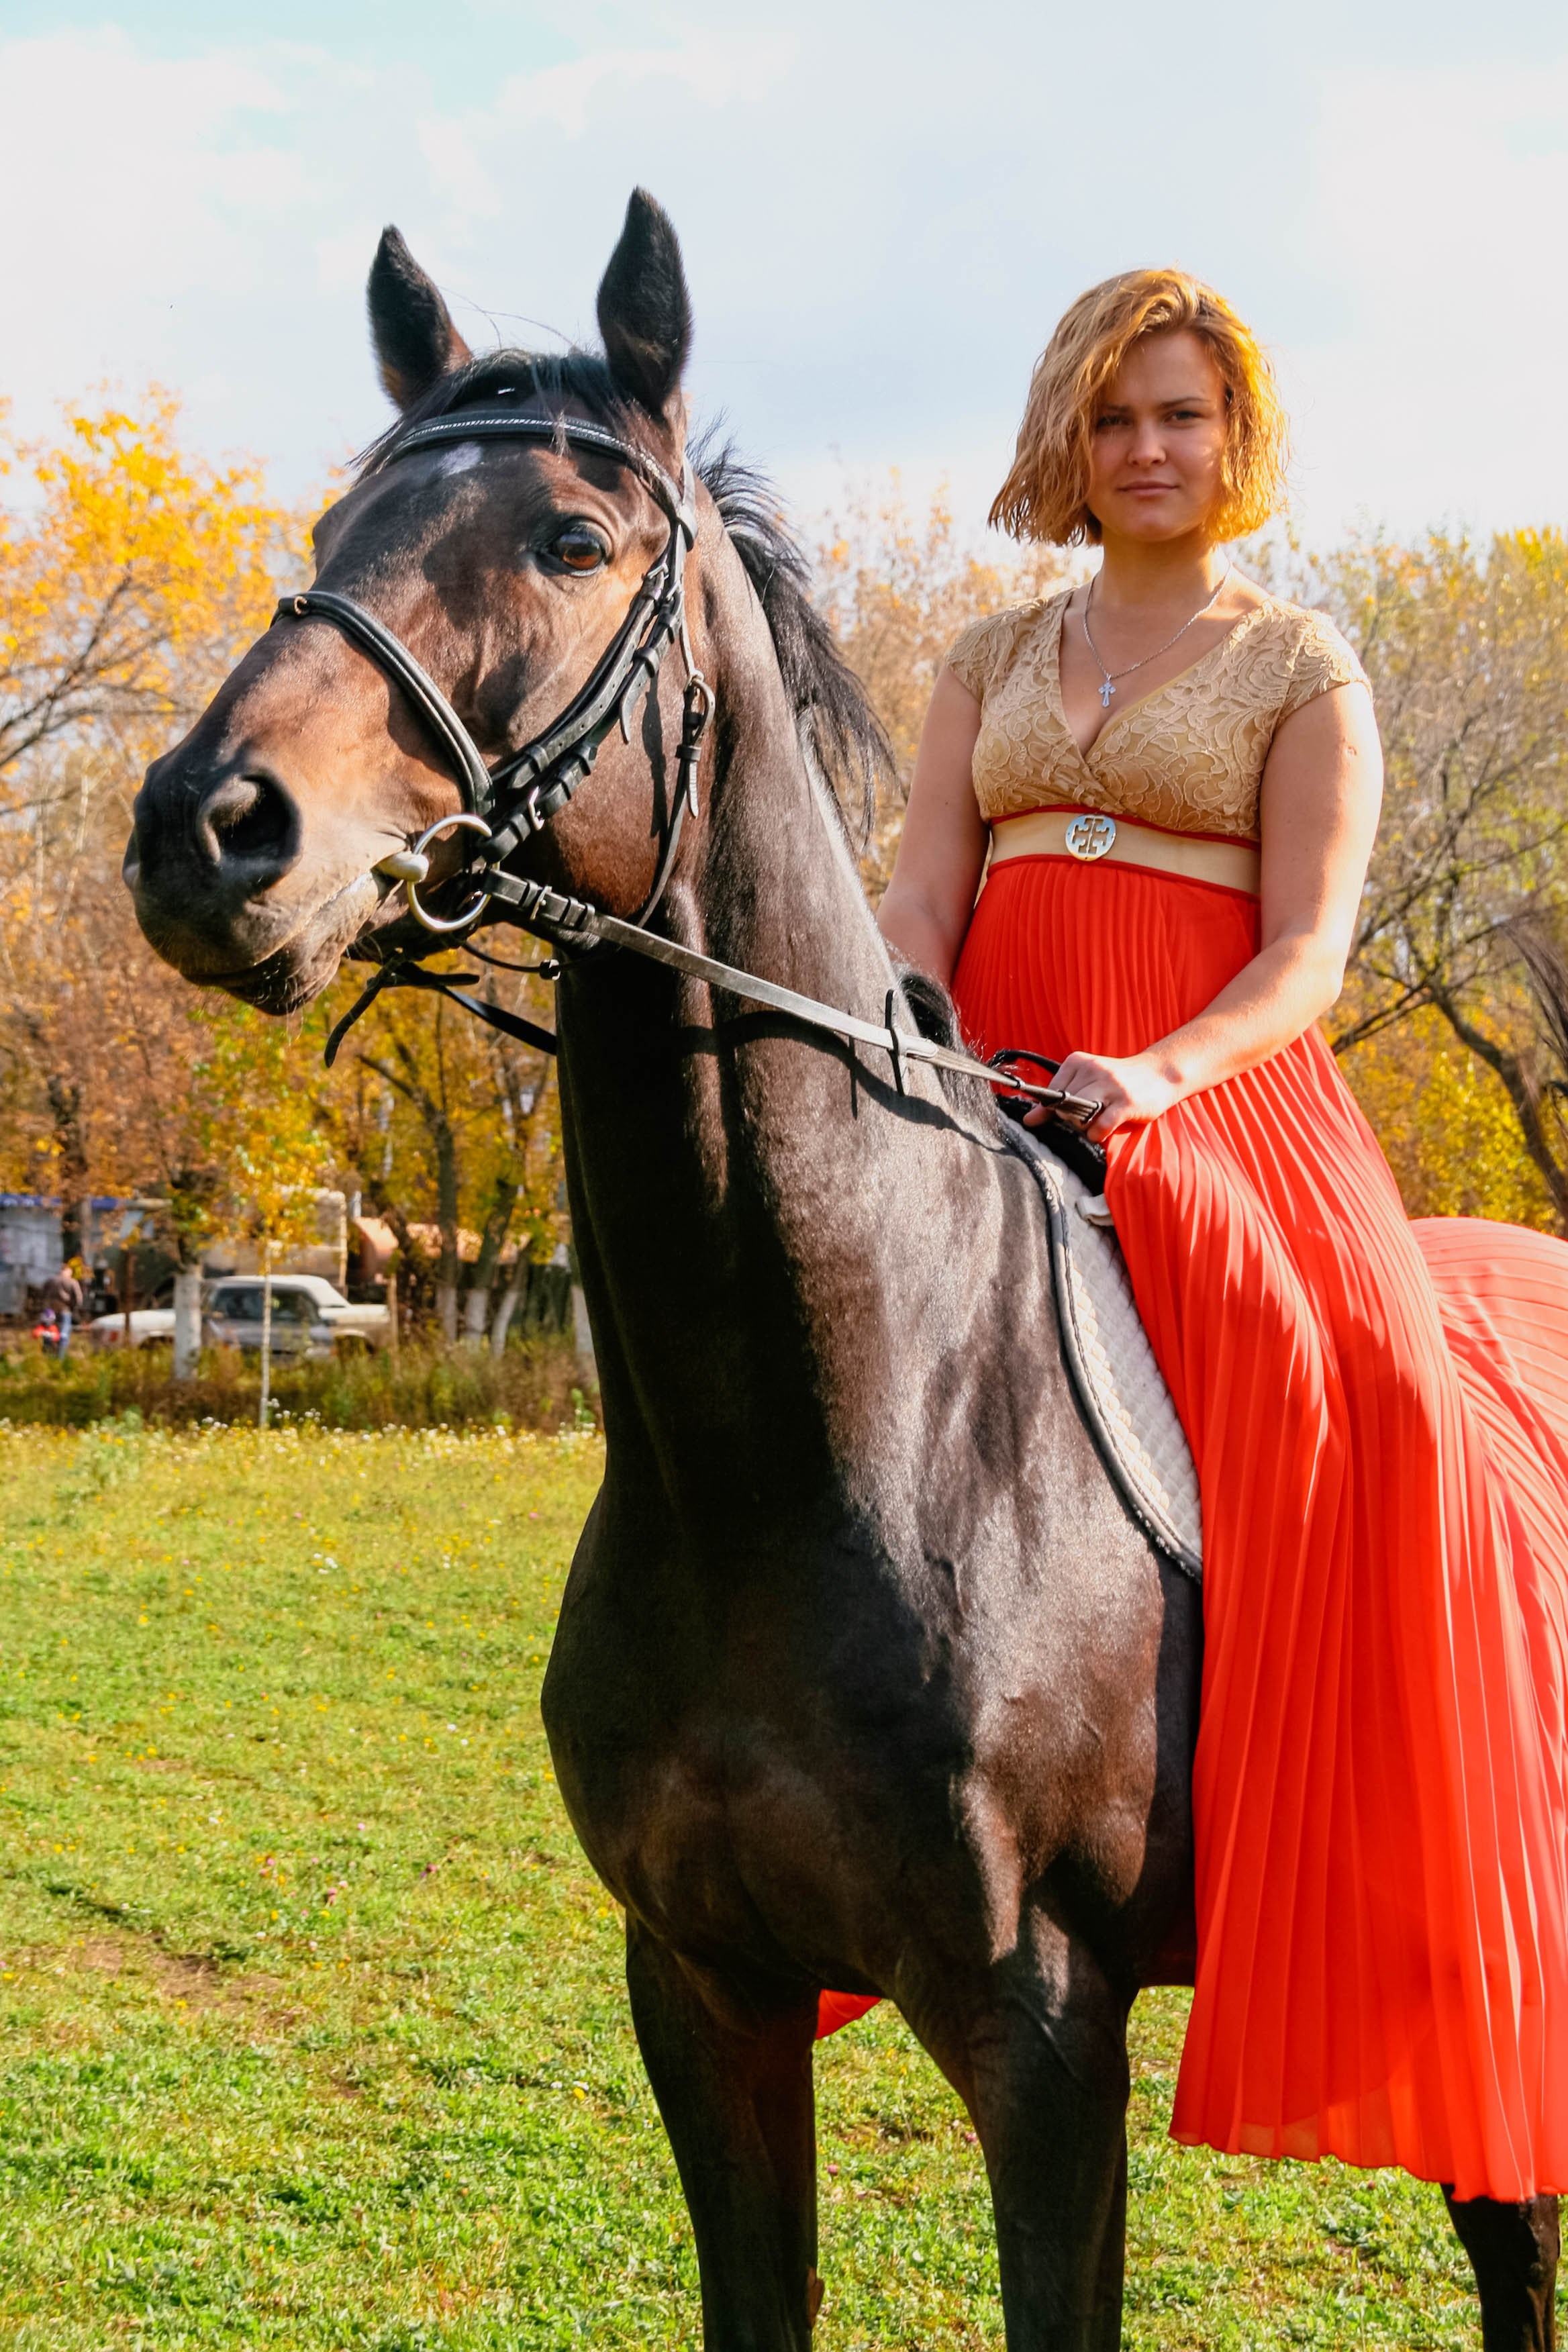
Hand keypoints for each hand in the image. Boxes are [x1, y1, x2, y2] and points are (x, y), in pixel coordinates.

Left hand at [1023, 1049, 1178, 1142]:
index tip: (1067, 1113)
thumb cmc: (1118, 1081)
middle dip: (1070, 1120)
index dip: (1055, 1110)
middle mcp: (1094, 1070)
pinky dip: (1097, 1135)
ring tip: (1096, 1122)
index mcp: (1079, 1061)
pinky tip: (1104, 1130)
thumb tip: (1029, 1119)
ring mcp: (1111, 1086)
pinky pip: (1099, 1127)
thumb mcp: (1088, 1081)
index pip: (1052, 1093)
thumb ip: (1058, 1098)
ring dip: (1084, 1128)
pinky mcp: (1126, 1103)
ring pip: (1079, 1117)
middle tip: (1086, 1118)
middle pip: (1064, 1107)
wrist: (1160, 1074)